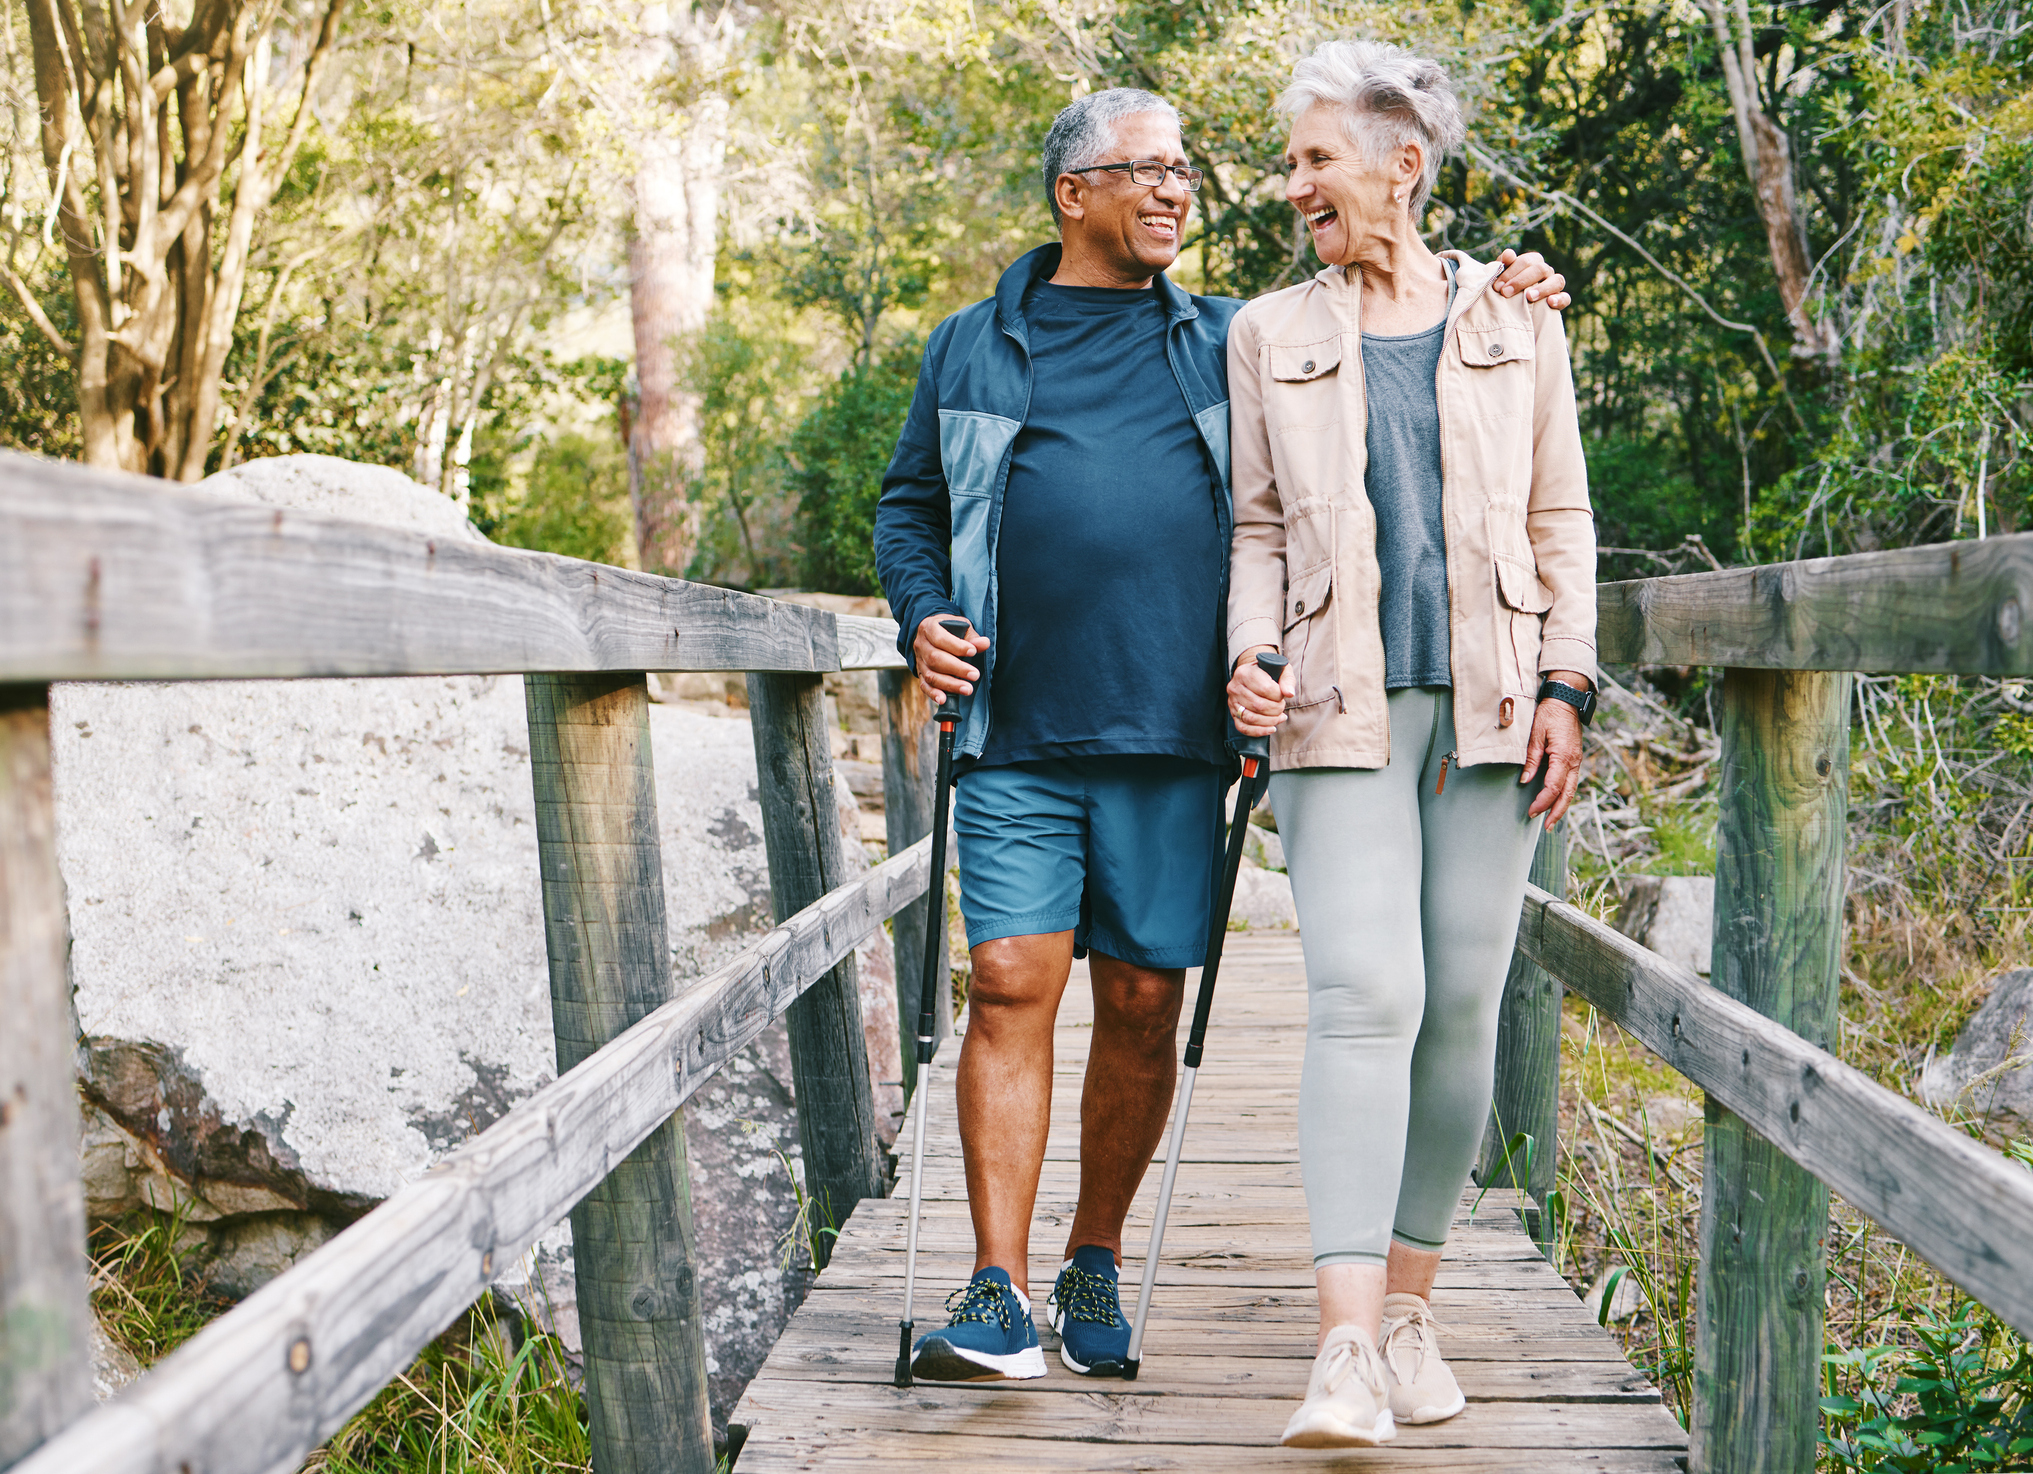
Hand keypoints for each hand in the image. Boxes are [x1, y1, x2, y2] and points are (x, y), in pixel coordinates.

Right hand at [913, 614, 987, 706]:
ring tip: (967, 689)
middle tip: (975, 675)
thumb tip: (983, 643)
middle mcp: (921, 645)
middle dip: (957, 669)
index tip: (973, 652)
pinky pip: (925, 686)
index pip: (940, 638)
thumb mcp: (959, 626)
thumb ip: (971, 636)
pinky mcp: (921, 673)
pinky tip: (944, 699)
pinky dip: (934, 694)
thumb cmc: (948, 629)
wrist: (929, 633)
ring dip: (950, 684)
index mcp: (929, 628)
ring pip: (931, 675)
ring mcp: (919, 661)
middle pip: (935, 659)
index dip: (957, 646)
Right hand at [1227, 644, 1293, 737]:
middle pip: (1258, 705)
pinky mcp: (1233, 713)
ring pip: (1251, 718)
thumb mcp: (1281, 669)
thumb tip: (1289, 694)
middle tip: (1282, 706)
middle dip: (1276, 710)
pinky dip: (1259, 731)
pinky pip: (1243, 727)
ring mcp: (1232, 701)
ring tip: (1280, 717)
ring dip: (1270, 721)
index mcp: (1245, 672)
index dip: (1279, 696)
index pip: (1265, 689)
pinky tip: (1271, 728)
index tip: (1283, 695)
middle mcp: (1235, 687)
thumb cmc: (1268, 671)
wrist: (1253, 673)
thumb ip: (1287, 680)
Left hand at [1494, 249, 1570, 311]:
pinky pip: (1565, 298)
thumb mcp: (1500, 278)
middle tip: (1505, 293)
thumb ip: (1502, 265)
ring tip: (1529, 297)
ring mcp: (1554, 285)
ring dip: (1542, 288)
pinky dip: (1560, 299)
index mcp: (1533, 263)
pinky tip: (1550, 302)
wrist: (1512, 311)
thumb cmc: (1505, 289)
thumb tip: (1509, 254)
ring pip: (1557, 281)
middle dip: (1521, 281)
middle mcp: (1546, 271)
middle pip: (1540, 269)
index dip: (1511, 272)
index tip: (1497, 287)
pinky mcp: (1560, 300)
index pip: (1526, 261)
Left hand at [1522, 671, 1591, 826]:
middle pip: (1567, 794)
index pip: (1553, 786)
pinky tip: (1556, 802)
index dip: (1543, 801)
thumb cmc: (1550, 713)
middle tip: (1546, 827)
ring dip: (1562, 806)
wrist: (1567, 700)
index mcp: (1564, 756)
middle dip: (1556, 812)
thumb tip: (1525, 780)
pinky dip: (1564, 795)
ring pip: (1572, 790)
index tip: (1532, 811)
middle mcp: (1574, 761)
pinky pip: (1571, 782)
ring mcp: (1577, 761)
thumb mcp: (1536, 733)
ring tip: (1551, 821)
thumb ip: (1531, 758)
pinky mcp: (1575, 759)